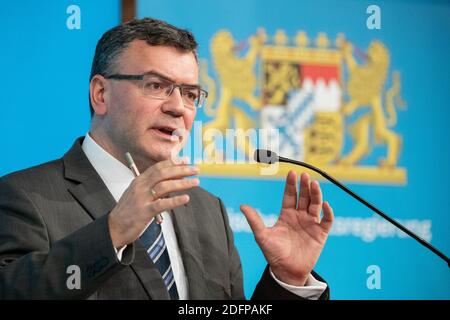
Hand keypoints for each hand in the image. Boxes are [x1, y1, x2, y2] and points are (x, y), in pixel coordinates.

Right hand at [108, 157, 198, 247]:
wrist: (114, 228)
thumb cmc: (128, 211)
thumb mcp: (138, 194)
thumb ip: (152, 186)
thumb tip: (170, 180)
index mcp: (139, 181)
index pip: (158, 167)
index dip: (173, 163)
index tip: (187, 161)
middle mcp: (140, 187)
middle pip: (163, 173)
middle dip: (181, 170)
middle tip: (195, 169)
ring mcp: (142, 199)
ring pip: (165, 186)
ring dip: (182, 183)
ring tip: (195, 182)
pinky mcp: (145, 212)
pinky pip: (162, 204)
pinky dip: (175, 200)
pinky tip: (186, 198)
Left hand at [240, 170, 333, 285]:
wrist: (286, 272)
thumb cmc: (273, 254)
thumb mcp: (262, 236)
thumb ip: (254, 220)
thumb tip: (242, 206)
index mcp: (286, 215)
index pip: (290, 195)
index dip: (291, 184)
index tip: (292, 173)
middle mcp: (299, 216)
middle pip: (304, 197)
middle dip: (305, 186)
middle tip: (305, 175)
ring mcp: (310, 224)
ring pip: (315, 205)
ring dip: (316, 194)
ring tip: (315, 184)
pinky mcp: (320, 234)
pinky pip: (327, 220)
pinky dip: (328, 212)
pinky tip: (325, 205)